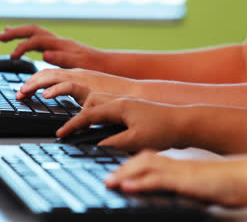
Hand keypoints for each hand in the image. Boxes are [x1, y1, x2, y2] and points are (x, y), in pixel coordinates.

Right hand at [0, 25, 105, 69]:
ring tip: (4, 34)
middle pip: (33, 30)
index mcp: (60, 44)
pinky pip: (39, 39)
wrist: (106, 64)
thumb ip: (61, 58)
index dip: (22, 47)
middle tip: (0, 36)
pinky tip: (23, 43)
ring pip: (35, 33)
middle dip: (15, 32)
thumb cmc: (93, 67)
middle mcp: (58, 40)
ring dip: (19, 32)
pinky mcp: (58, 47)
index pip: (36, 41)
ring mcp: (58, 42)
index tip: (12, 58)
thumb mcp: (78, 64)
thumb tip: (44, 54)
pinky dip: (28, 39)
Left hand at [16, 68, 135, 104]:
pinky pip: (69, 86)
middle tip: (18, 95)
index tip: (22, 93)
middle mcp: (76, 74)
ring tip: (23, 93)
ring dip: (35, 84)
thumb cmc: (116, 100)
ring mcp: (82, 78)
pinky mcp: (89, 86)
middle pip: (46, 73)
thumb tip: (69, 113)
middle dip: (29, 83)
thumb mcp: (92, 98)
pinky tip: (46, 96)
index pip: (49, 74)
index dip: (33, 83)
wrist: (137, 96)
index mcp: (76, 76)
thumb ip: (79, 101)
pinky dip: (56, 90)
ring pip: (53, 76)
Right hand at [57, 94, 187, 150]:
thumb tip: (95, 145)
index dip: (72, 125)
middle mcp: (120, 100)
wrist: (185, 123)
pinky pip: (108, 106)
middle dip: (78, 116)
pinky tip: (103, 126)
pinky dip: (99, 114)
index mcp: (118, 106)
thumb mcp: (136, 140)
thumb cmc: (163, 130)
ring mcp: (126, 102)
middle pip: (90, 102)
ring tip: (85, 128)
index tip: (61, 133)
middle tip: (71, 131)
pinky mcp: (131, 108)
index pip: (88, 115)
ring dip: (88, 113)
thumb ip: (113, 143)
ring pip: (99, 102)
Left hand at [105, 150, 246, 206]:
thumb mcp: (197, 187)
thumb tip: (164, 195)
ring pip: (145, 167)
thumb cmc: (226, 184)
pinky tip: (127, 186)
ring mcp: (179, 171)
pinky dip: (140, 182)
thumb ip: (180, 189)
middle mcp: (175, 165)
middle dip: (122, 168)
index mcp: (177, 166)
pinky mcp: (185, 181)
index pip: (148, 160)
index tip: (116, 173)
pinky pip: (159, 179)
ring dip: (125, 173)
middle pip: (142, 160)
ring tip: (109, 181)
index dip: (130, 165)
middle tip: (107, 177)